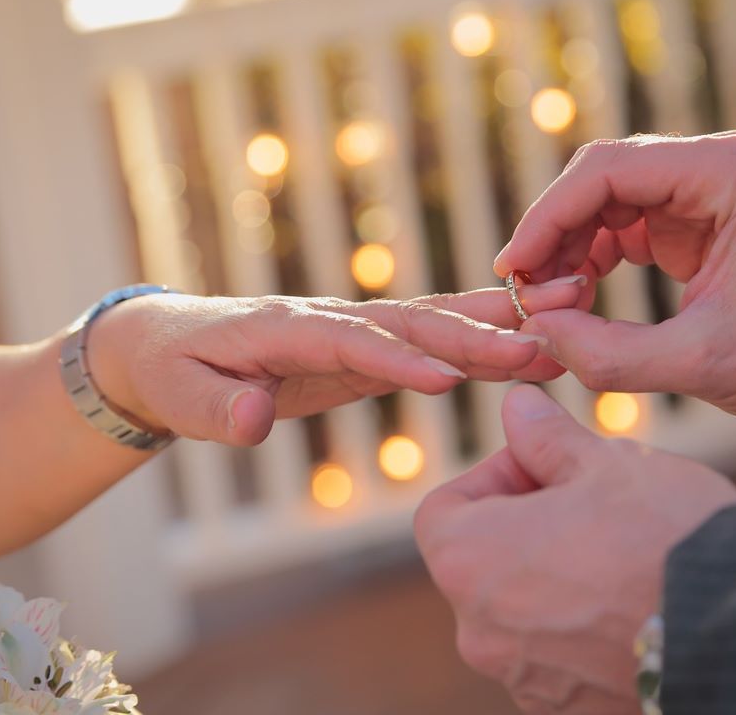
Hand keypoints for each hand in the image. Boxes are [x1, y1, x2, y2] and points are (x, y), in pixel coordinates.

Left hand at [83, 278, 584, 445]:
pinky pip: (430, 337)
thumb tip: (252, 420)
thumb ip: (216, 411)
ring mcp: (353, 327)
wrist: (170, 342)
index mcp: (284, 330)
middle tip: (544, 341)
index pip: (351, 343)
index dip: (400, 360)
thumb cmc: (172, 370)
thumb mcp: (178, 396)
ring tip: (565, 316)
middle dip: (478, 333)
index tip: (452, 381)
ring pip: (433, 320)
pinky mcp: (367, 343)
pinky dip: (478, 335)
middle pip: (412, 323)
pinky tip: (527, 336)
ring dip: (497, 322)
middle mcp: (329, 319)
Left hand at [415, 385, 735, 713]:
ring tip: (624, 550)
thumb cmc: (664, 536)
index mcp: (471, 561)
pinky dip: (583, 627)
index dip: (493, 478)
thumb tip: (516, 407)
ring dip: (556, 575)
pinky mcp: (568, 710)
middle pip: (484, 562)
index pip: (444, 511)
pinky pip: (559, 656)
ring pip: (522, 611)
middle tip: (593, 502)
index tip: (546, 466)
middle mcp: (481, 632)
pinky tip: (637, 601)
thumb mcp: (605, 464)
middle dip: (529, 524)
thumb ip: (547, 437)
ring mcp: (523, 680)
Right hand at [495, 133, 735, 431]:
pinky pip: (623, 223)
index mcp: (727, 176)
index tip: (514, 267)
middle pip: (600, 177)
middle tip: (522, 289)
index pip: (609, 170)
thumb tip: (538, 330)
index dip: (549, 216)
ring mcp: (702, 189)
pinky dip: (591, 255)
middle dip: (554, 230)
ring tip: (547, 300)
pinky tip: (575, 295)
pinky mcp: (694, 219)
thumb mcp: (702, 364)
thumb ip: (612, 354)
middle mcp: (714, 166)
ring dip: (568, 245)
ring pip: (605, 199)